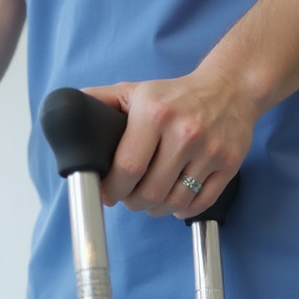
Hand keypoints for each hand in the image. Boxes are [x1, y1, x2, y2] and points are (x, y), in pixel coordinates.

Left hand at [84, 70, 258, 218]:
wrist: (230, 88)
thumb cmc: (176, 95)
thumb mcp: (135, 90)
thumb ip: (100, 101)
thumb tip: (67, 110)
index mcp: (154, 114)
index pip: (127, 168)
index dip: (112, 189)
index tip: (107, 193)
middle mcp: (184, 132)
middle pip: (149, 192)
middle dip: (132, 201)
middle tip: (129, 196)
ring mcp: (209, 150)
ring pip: (174, 202)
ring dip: (156, 208)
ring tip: (150, 198)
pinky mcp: (229, 164)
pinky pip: (200, 203)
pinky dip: (183, 210)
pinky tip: (174, 200)